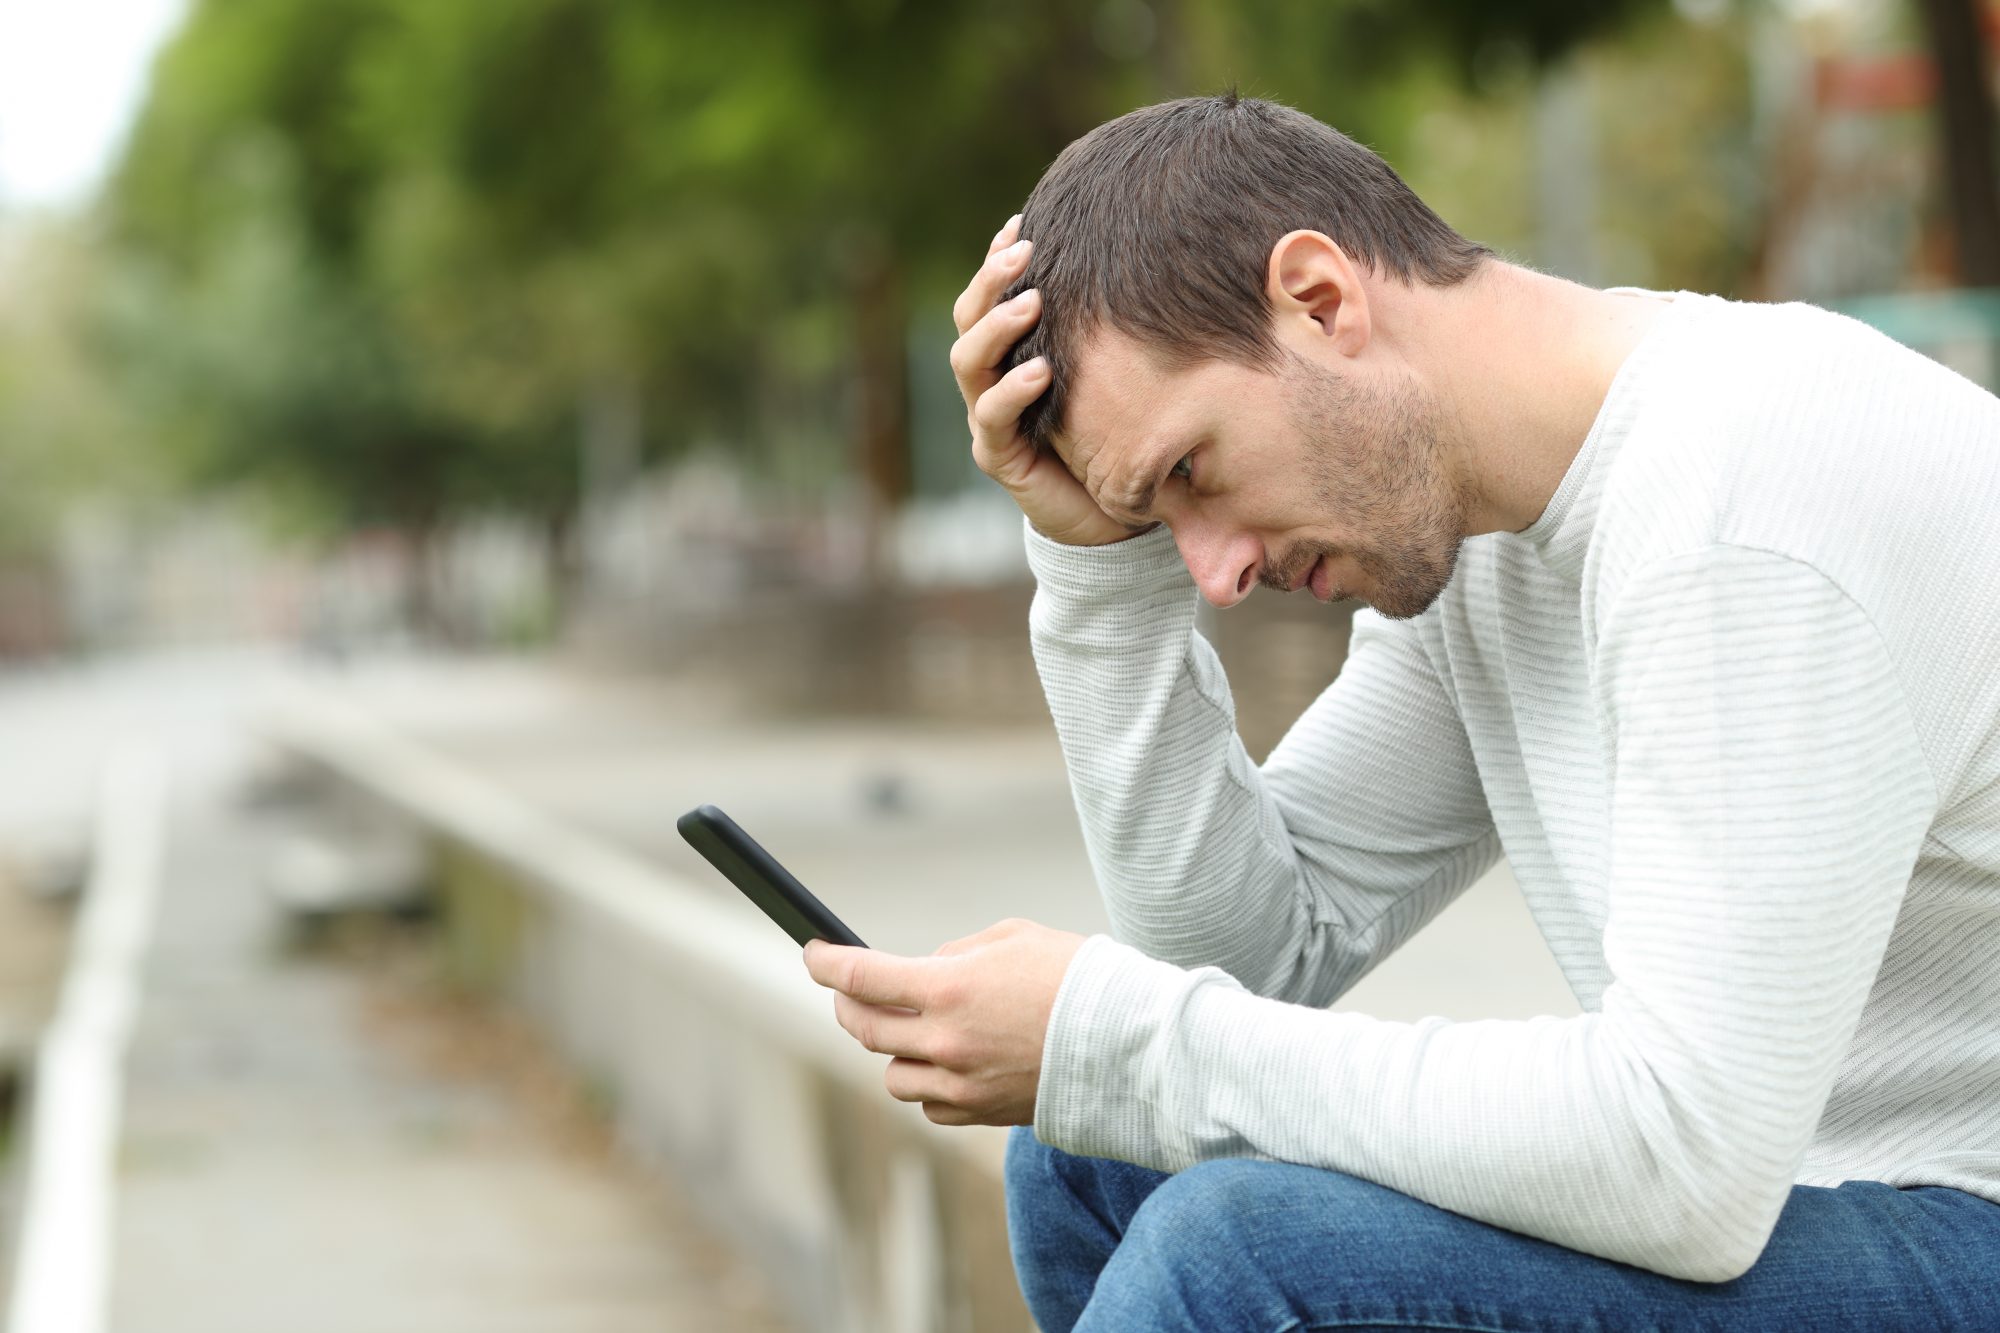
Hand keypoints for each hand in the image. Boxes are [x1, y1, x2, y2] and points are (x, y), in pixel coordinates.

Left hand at [803, 917, 1085, 1125]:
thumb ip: (959, 953)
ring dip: (891, 1049)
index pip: (862, 977)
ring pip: (893, 1074)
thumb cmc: (1076, 977)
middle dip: (847, 1004)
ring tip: (908, 1027)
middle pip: (864, 1029)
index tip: (813, 955)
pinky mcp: (983, 1114)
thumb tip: (927, 971)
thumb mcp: (1013, 938)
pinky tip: (945, 1062)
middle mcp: (946, 1041)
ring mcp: (962, 1084)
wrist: (1129, 1043)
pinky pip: (930, 1105)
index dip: (827, 964)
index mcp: (949, 989)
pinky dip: (927, 1083)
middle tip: (846, 990)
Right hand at [950, 216, 1140, 546]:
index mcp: (1013, 352)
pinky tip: (1040, 372)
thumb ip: (1113, 328)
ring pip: (968, 362)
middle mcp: (992, 378)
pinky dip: (1012, 392)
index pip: (991, 295)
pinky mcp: (999, 456)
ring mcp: (989, 418)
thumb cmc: (1118, 433)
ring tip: (1029, 304)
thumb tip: (1153, 256)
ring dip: (996, 328)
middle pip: (968, 317)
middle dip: (991, 280)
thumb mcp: (1117, 370)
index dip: (997, 258)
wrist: (1114, 516)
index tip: (1021, 224)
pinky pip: (992, 418)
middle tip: (1023, 252)